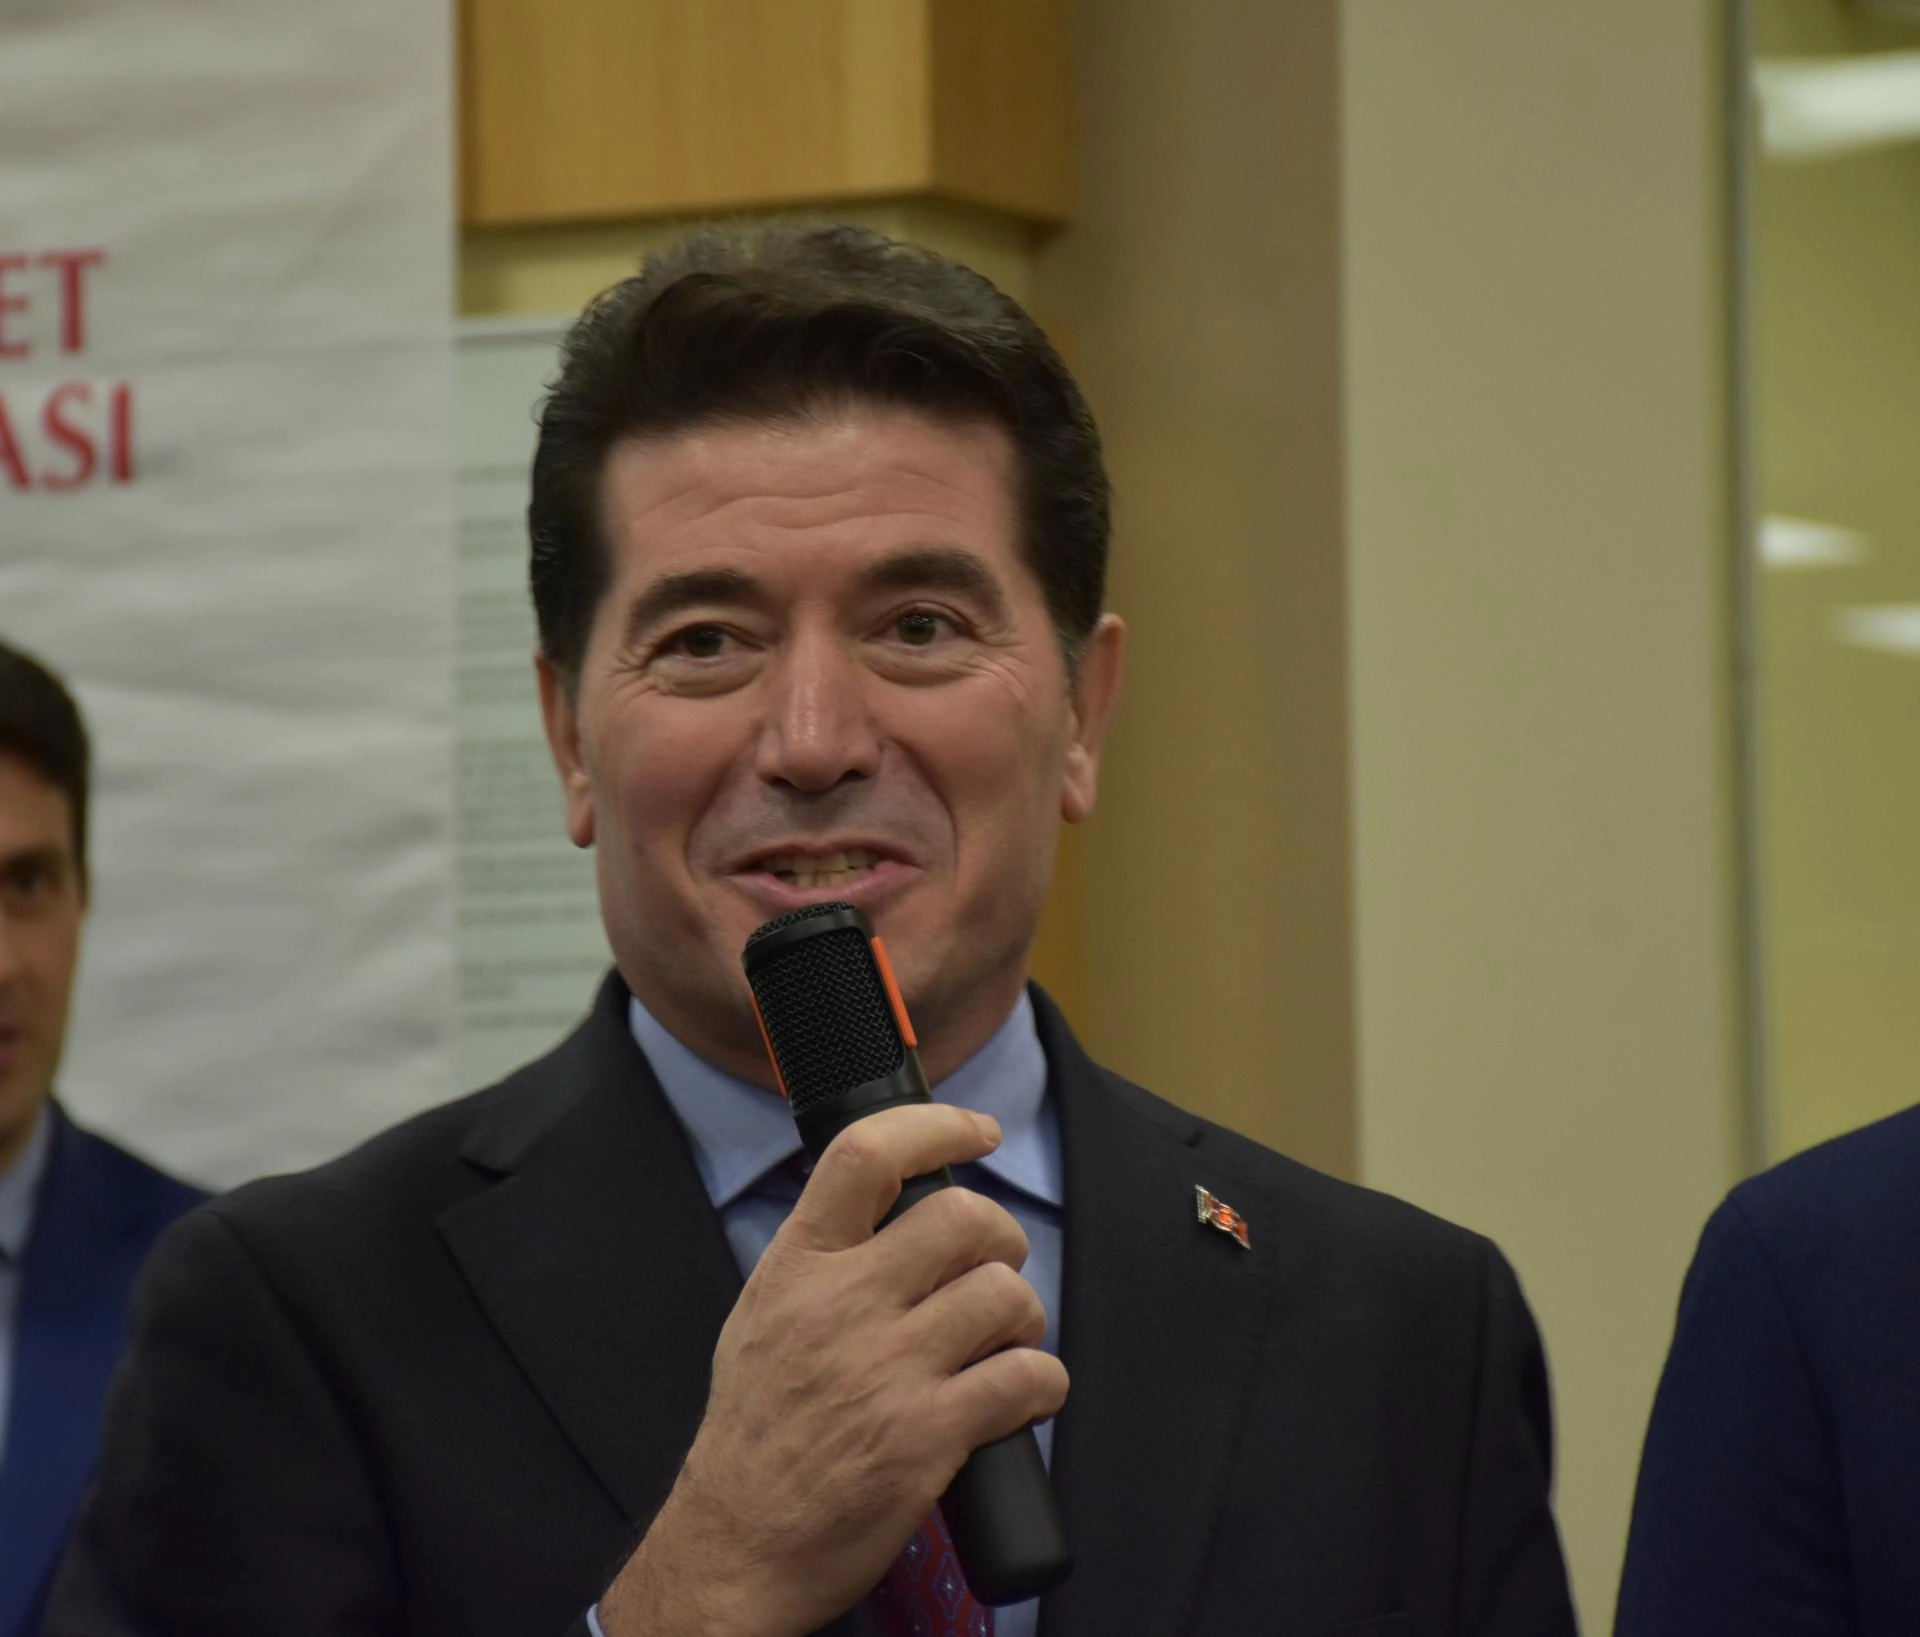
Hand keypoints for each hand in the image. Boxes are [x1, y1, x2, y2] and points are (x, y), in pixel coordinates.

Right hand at [598, 1104, 1068, 1636]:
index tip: (976, 1131)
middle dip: (1001, 1237)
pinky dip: (1042, 1383)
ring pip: (1003, 1294)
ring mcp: (886, 1371)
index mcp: (796, 1267)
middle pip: (961, 1218)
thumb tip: (890, 1205)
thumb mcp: (759, 1315)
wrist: (735, 1546)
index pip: (867, 1156)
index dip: (936, 1126)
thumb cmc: (754, 1435)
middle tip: (997, 1266)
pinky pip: (1026, 1378)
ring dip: (1024, 1315)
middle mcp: (841, 1306)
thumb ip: (820, 1258)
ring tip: (1006, 1338)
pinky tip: (1022, 1395)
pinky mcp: (926, 1437)